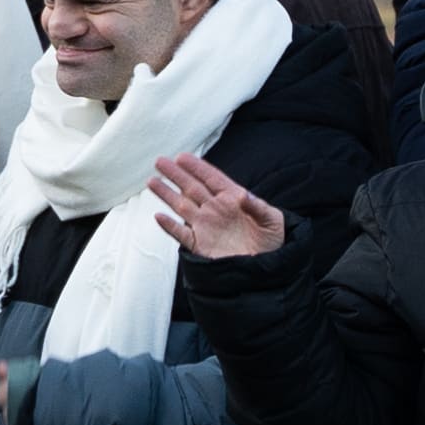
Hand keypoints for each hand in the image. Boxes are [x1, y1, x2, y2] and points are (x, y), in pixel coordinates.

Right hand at [149, 153, 284, 263]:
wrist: (267, 267)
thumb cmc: (273, 241)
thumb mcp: (273, 220)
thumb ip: (258, 206)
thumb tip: (243, 195)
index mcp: (233, 199)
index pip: (212, 178)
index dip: (197, 167)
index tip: (182, 157)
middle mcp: (216, 210)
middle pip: (192, 188)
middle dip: (176, 175)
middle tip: (160, 161)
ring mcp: (206, 226)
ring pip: (182, 206)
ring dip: (167, 194)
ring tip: (152, 181)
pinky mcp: (201, 245)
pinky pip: (182, 234)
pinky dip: (170, 226)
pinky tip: (159, 216)